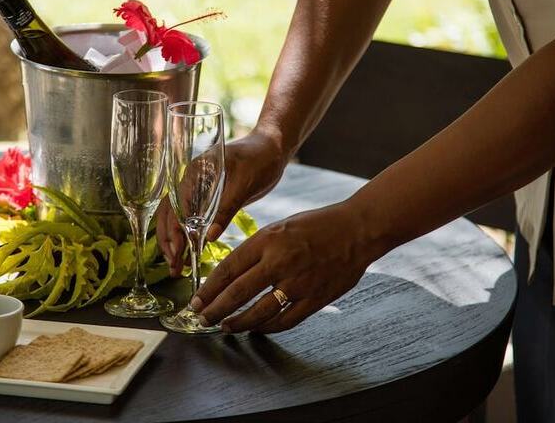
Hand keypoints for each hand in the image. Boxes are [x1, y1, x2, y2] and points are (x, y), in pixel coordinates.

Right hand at [157, 127, 287, 275]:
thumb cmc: (260, 158)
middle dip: (168, 241)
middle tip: (175, 267)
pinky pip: (191, 220)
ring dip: (174, 243)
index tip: (177, 251)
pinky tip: (190, 254)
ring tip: (177, 268)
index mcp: (194, 172)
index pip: (175, 204)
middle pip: (170, 214)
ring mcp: (197, 190)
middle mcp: (190, 181)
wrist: (272, 148)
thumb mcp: (244, 183)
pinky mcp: (208, 200)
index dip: (173, 229)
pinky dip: (188, 238)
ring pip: (177, 219)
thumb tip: (208, 237)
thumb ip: (226, 208)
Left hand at [189, 201, 376, 332]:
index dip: (209, 288)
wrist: (358, 229)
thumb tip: (231, 271)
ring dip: (238, 323)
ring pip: (259, 312)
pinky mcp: (315, 298)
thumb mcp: (280, 226)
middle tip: (202, 318)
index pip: (228, 269)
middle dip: (215, 310)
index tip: (196, 300)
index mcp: (268, 240)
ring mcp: (298, 283)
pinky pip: (285, 320)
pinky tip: (257, 328)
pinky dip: (267, 327)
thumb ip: (257, 248)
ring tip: (226, 327)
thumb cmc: (317, 224)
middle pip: (237, 293)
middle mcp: (280, 262)